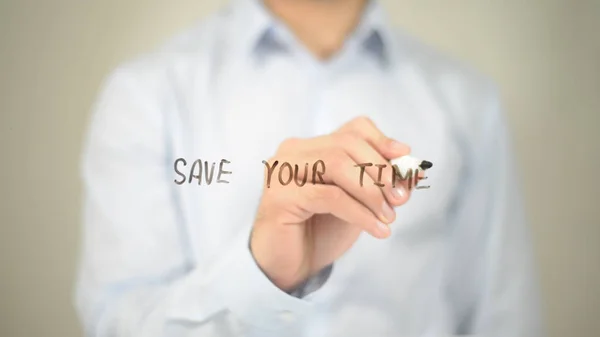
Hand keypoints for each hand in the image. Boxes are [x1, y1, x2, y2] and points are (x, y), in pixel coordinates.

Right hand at [250, 117, 412, 291]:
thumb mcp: (358, 202)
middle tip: (400, 199)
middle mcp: (292, 152)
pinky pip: (330, 196)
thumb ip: (379, 184)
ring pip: (337, 164)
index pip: (352, 129)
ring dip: (371, 192)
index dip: (382, 141)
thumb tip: (414, 172)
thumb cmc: (321, 230)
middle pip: (346, 144)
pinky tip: (377, 230)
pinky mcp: (280, 196)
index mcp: (310, 147)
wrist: (291, 265)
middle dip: (380, 171)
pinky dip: (359, 213)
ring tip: (388, 217)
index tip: (405, 159)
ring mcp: (282, 172)